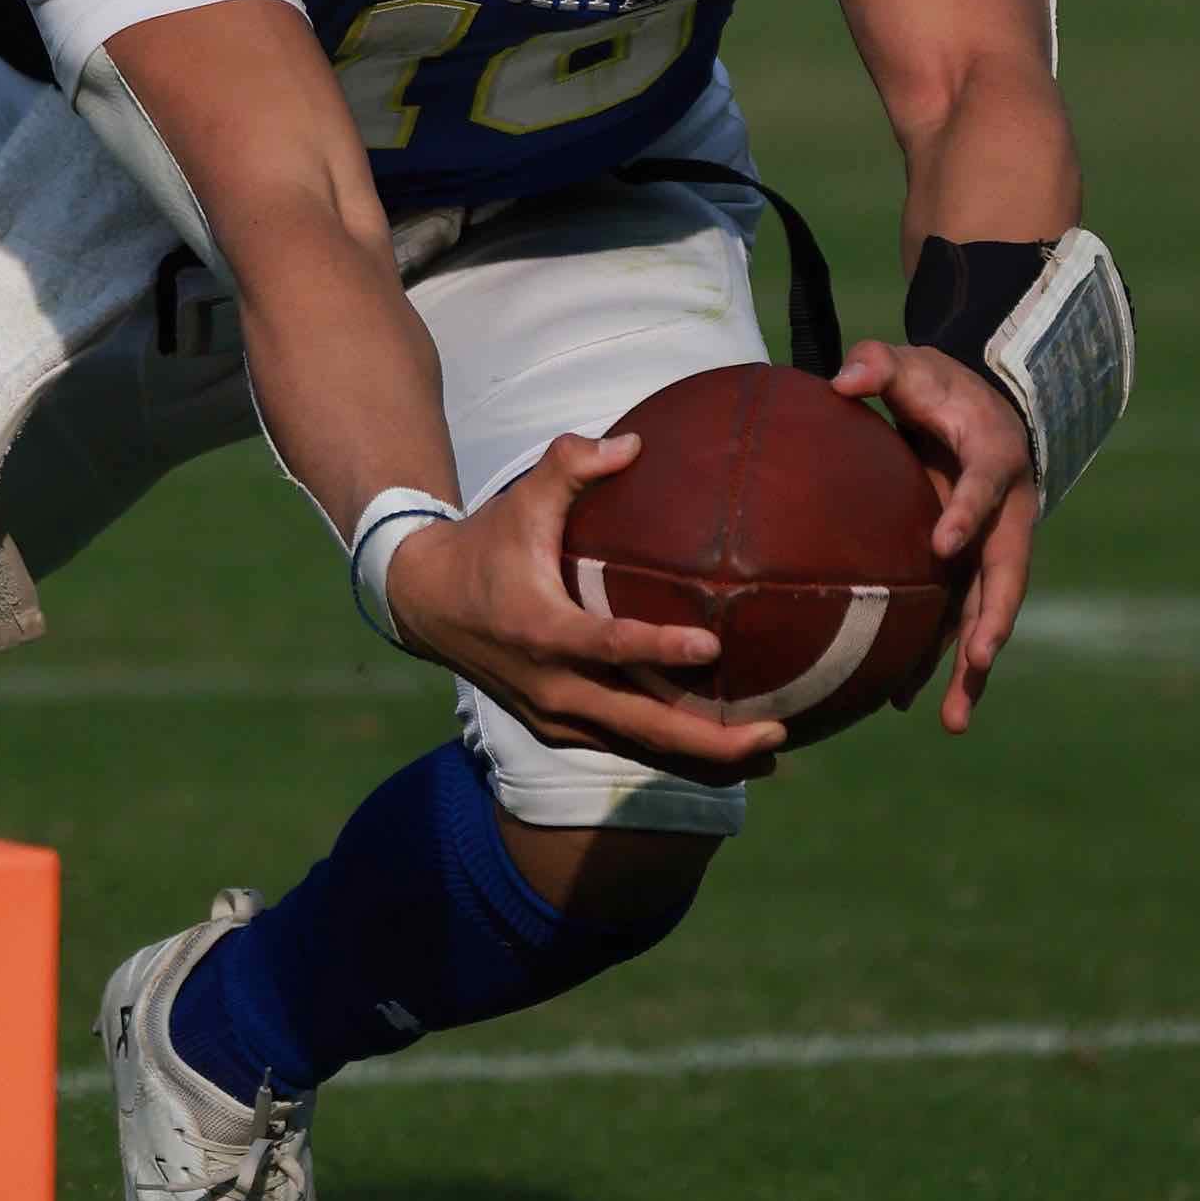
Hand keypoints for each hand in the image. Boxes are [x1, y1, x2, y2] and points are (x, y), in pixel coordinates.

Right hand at [383, 432, 789, 783]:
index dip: (659, 649)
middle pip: (641, 726)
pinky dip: (672, 751)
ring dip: (702, 757)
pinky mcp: (556, 731)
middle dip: (710, 739)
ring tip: (767, 752)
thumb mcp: (520, 500)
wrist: (424, 605)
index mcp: (541, 629)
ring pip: (638, 748)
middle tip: (774, 734)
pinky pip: (624, 747)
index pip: (607, 646)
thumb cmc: (484, 546)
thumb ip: (570, 465)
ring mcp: (554, 717)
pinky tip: (721, 748)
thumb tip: (633, 443)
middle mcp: (551, 686)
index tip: (712, 646)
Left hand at [828, 338, 1035, 733]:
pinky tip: (902, 704)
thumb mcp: (910, 365)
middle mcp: (1005, 515)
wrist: (971, 410)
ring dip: (972, 669)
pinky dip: (937, 663)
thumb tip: (841, 378)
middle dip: (993, 619)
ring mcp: (990, 550)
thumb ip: (877, 364)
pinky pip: (955, 621)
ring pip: (986, 615)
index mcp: (994, 459)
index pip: (983, 488)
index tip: (941, 544)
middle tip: (979, 658)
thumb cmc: (935, 387)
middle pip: (1005, 574)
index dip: (967, 513)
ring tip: (952, 722)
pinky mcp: (968, 572)